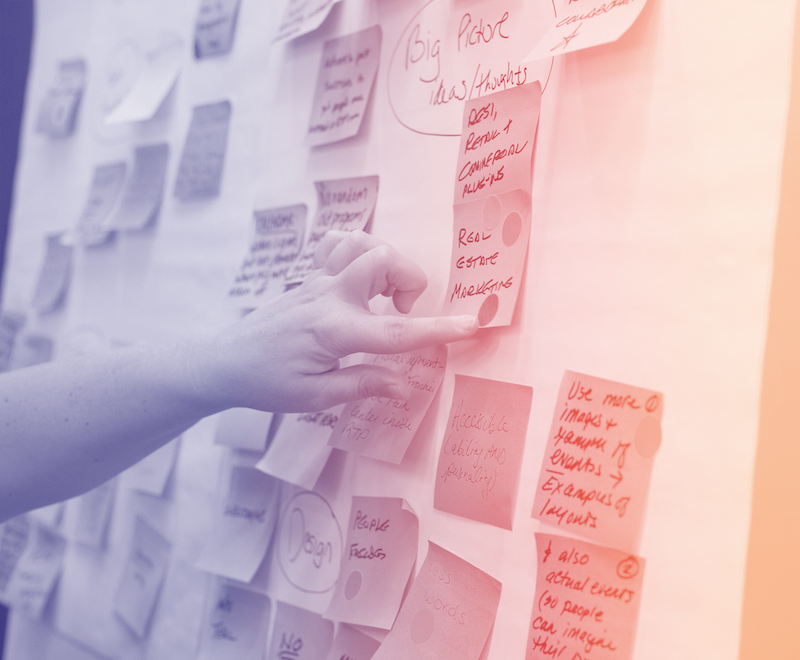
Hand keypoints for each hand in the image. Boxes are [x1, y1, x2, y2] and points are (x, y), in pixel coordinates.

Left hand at [196, 231, 476, 411]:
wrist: (225, 360)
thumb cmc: (267, 382)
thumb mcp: (315, 396)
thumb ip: (363, 384)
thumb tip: (404, 385)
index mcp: (335, 331)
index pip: (397, 331)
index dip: (439, 329)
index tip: (473, 324)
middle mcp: (329, 297)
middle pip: (382, 259)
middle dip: (410, 280)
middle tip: (402, 312)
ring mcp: (318, 281)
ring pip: (363, 243)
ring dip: (387, 263)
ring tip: (384, 296)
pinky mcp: (309, 276)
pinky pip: (340, 245)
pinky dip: (360, 252)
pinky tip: (362, 280)